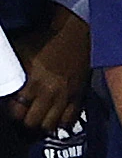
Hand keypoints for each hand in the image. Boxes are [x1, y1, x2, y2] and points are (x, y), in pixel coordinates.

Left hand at [7, 6, 88, 132]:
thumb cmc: (43, 40)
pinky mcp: (78, 95)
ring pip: (50, 125)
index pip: (16, 111)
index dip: (12, 111)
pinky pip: (69, 119)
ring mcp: (65, 95)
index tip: (11, 106)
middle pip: (32, 122)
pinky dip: (60, 122)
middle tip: (24, 113)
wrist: (74, 32)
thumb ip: (8, 68)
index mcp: (32, 81)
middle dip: (25, 120)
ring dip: (42, 123)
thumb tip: (1, 78)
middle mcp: (49, 92)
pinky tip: (55, 117)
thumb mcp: (19, 51)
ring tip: (38, 117)